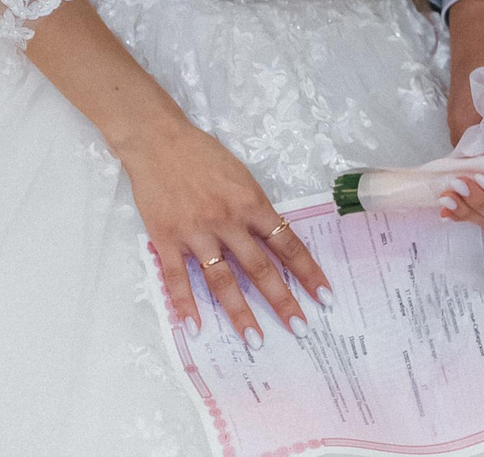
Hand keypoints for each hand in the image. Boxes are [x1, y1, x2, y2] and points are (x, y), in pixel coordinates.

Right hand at [120, 119, 332, 345]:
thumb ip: (255, 209)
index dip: (306, 271)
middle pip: (260, 267)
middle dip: (282, 300)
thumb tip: (274, 239)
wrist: (159, 142)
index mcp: (251, 203)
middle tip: (300, 327)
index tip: (323, 295)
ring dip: (240, 312)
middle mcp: (228, 221)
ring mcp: (197, 233)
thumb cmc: (204, 156)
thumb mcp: (242, 177)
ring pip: (222, 280)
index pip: (287, 243)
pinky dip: (186, 304)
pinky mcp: (167, 239)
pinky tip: (196, 327)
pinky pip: (178, 278)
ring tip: (255, 340)